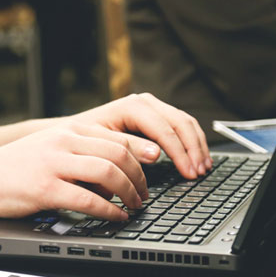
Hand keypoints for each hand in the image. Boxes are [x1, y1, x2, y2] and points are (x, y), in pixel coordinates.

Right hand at [0, 122, 148, 220]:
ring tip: (135, 206)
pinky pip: (88, 199)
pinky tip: (116, 216)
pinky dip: (109, 210)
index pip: (116, 137)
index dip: (141, 155)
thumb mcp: (49, 148)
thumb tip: (115, 171)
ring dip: (129, 192)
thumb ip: (79, 152)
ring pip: (108, 172)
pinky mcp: (45, 188)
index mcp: (67, 130)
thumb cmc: (14, 168)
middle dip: (139, 176)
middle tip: (144, 194)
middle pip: (118, 154)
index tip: (153, 169)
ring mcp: (53, 163)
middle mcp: (63, 141)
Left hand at [72, 93, 210, 178]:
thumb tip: (156, 154)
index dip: (180, 153)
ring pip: (185, 122)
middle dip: (193, 149)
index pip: (165, 129)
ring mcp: (152, 107)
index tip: (189, 172)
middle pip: (180, 123)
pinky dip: (192, 142)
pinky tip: (198, 158)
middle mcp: (145, 102)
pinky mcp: (155, 116)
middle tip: (199, 173)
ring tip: (203, 168)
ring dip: (197, 146)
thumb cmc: (83, 141)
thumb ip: (128, 148)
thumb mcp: (101, 145)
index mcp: (132, 107)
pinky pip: (181, 126)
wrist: (72, 133)